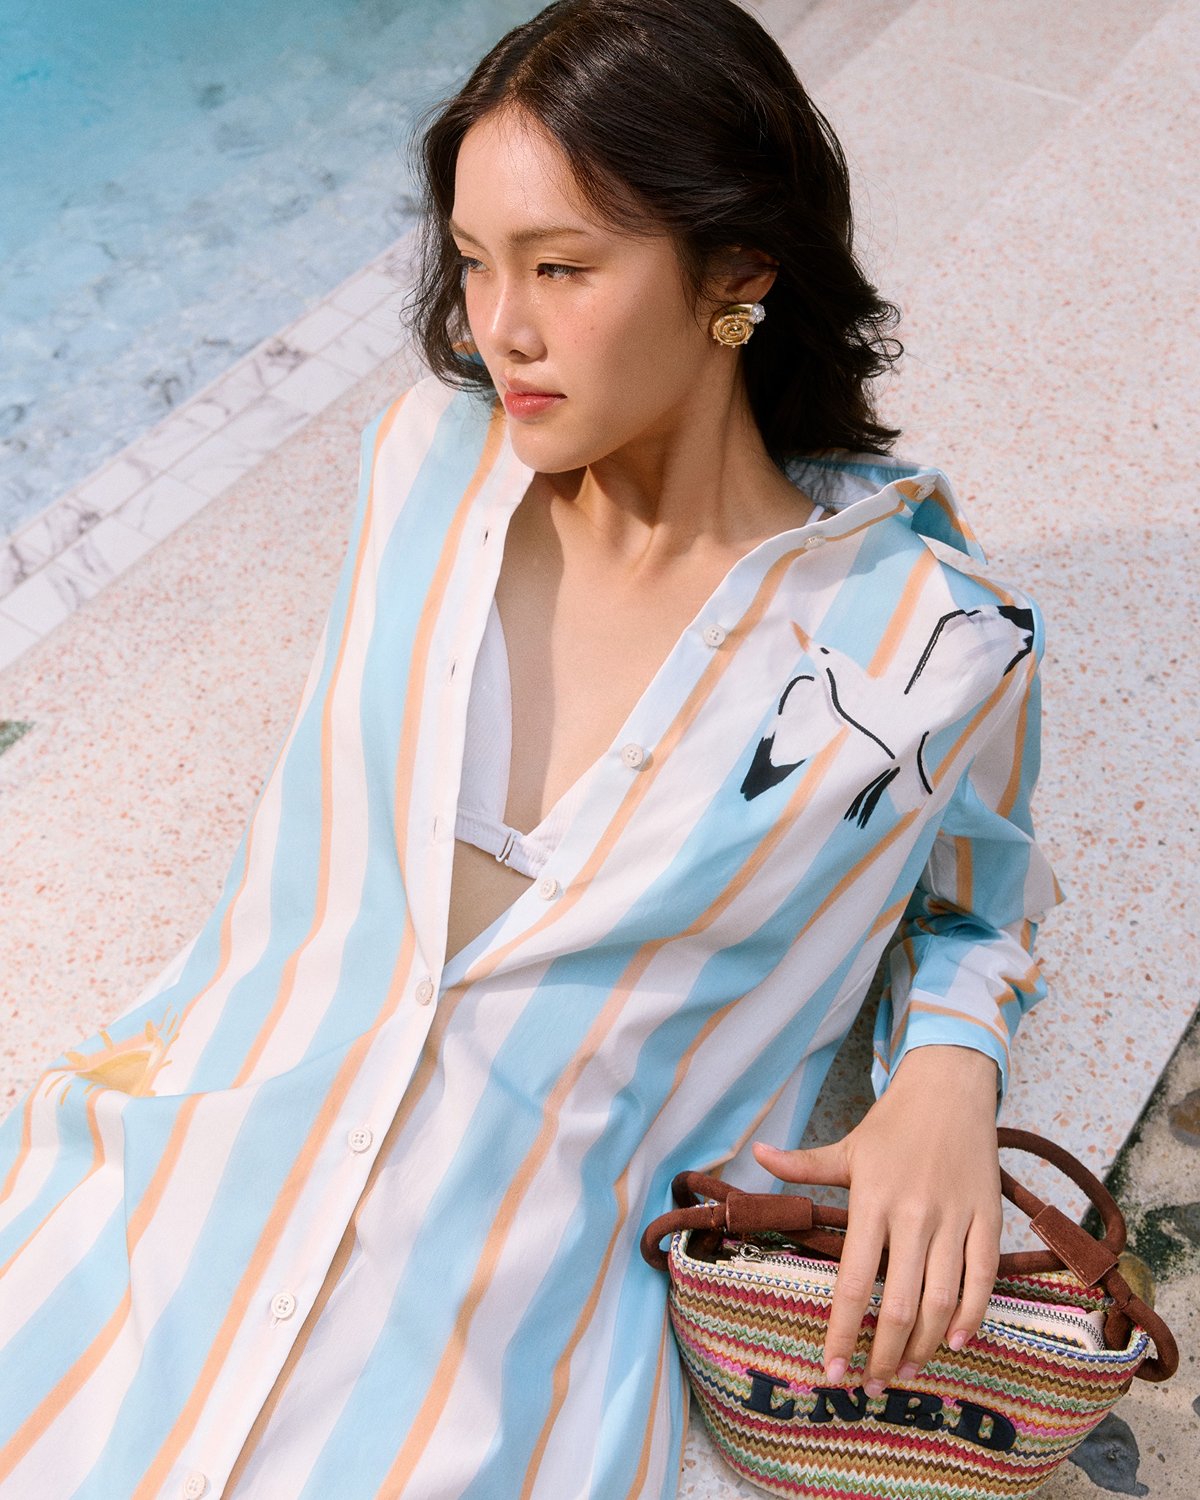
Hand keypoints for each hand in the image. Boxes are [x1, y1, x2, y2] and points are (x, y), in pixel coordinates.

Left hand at [751, 1045, 1001, 1395]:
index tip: (831, 1371)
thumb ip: (802, 1164)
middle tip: (872, 1385)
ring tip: (906, 1370)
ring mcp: (954, 1218)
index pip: (854, 1281)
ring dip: (924, 1344)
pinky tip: (955, 1340)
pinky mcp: (987, 1219)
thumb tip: (755, 1153)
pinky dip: (972, 1315)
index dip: (841, 1332)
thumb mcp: (846, 1145)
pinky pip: (983, 1278)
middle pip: (900, 1303)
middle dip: (883, 1353)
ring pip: (942, 1299)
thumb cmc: (892, 1124)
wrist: (949, 1088)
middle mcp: (914, 1214)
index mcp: (873, 1200)